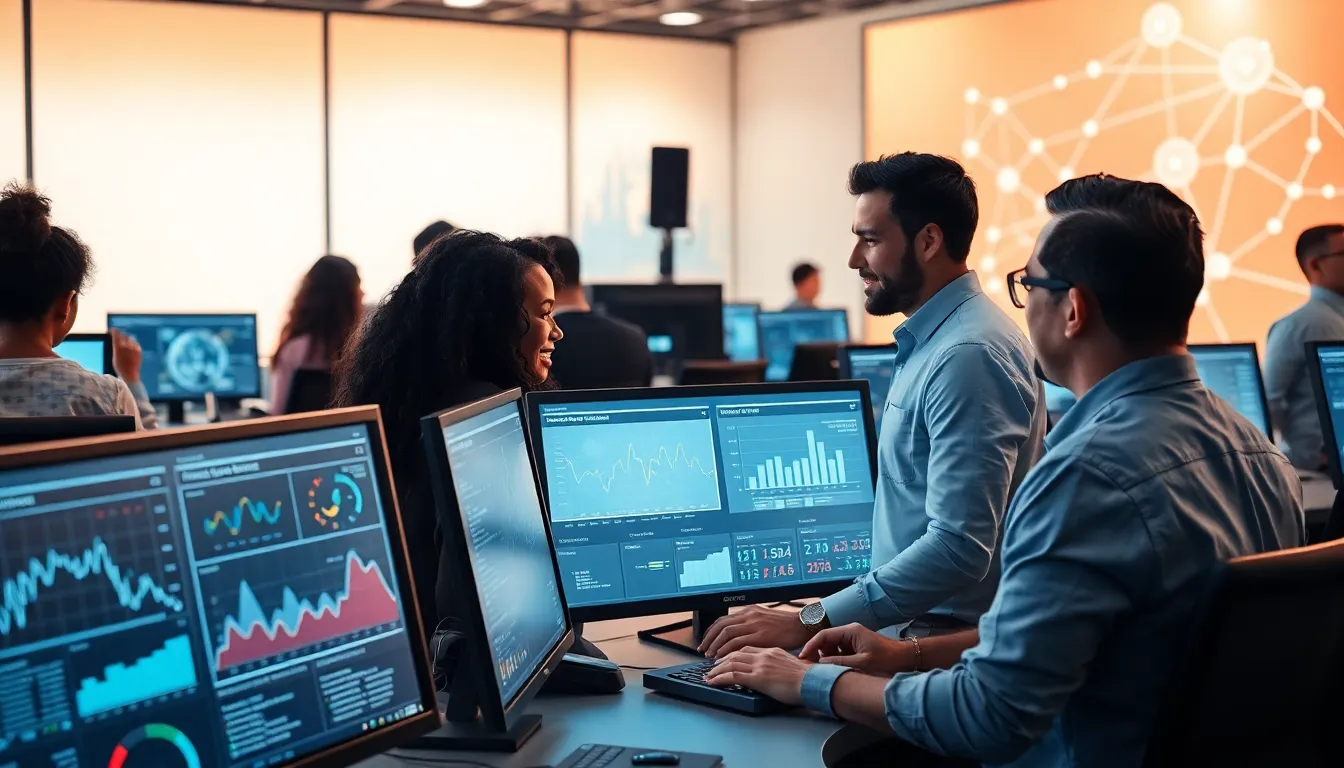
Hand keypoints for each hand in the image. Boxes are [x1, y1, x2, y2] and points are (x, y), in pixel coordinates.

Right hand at [110, 330, 142, 383]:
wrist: (130, 374)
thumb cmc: (119, 367)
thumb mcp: (114, 356)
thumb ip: (116, 347)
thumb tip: (116, 341)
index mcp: (118, 347)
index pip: (116, 334)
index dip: (114, 331)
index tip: (112, 330)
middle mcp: (126, 345)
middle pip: (123, 335)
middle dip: (120, 334)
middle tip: (118, 335)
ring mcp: (133, 347)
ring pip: (130, 338)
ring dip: (126, 339)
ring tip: (124, 342)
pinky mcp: (139, 350)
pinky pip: (135, 343)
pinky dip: (132, 343)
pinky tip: (130, 347)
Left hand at [698, 605, 812, 658]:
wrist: (803, 627)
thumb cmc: (787, 628)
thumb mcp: (765, 622)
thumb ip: (751, 628)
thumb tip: (738, 639)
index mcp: (750, 611)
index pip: (724, 620)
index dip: (712, 632)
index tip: (706, 641)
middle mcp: (750, 615)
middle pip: (721, 625)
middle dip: (709, 639)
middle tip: (702, 650)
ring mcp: (755, 625)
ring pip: (726, 633)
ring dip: (715, 645)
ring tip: (709, 656)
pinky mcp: (761, 636)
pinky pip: (737, 642)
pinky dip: (726, 650)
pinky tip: (721, 657)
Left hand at [703, 646, 809, 705]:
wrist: (815, 681)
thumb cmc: (809, 676)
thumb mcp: (792, 664)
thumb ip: (780, 663)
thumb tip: (777, 670)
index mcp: (771, 649)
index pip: (745, 646)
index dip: (732, 650)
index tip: (724, 656)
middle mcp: (763, 654)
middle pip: (734, 651)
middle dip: (720, 657)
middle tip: (711, 664)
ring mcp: (760, 665)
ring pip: (730, 662)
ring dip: (716, 669)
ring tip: (708, 675)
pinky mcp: (758, 677)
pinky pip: (733, 675)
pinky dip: (720, 678)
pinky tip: (713, 681)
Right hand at [800, 623, 911, 675]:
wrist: (906, 659)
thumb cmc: (887, 659)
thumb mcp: (861, 663)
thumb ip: (839, 662)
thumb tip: (819, 664)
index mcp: (850, 631)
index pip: (823, 635)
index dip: (811, 646)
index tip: (802, 657)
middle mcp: (850, 632)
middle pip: (826, 641)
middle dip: (816, 653)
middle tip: (808, 667)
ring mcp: (853, 640)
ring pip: (832, 648)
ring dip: (825, 658)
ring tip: (819, 671)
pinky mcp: (857, 648)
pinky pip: (840, 653)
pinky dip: (834, 661)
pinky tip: (832, 671)